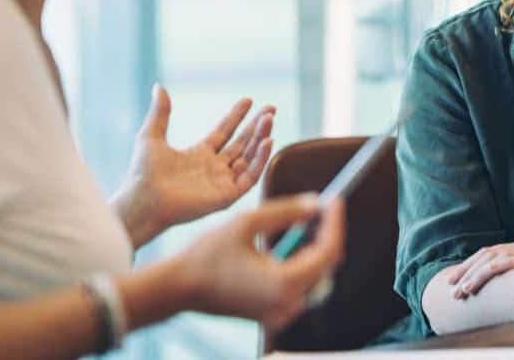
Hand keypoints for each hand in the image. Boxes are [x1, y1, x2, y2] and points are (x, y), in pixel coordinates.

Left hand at [112, 84, 274, 247]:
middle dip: (257, 126)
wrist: (141, 201)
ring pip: (249, 158)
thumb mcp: (151, 136)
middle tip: (271, 108)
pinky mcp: (226, 196)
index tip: (248, 100)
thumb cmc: (143, 174)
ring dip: (261, 138)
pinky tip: (266, 141)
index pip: (224, 132)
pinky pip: (249, 177)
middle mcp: (213, 169)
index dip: (236, 116)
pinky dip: (260, 160)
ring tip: (269, 119)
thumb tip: (158, 86)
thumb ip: (160, 112)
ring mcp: (221, 183)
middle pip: (242, 144)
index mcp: (199, 155)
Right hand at [177, 194, 345, 329]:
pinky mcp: (272, 313)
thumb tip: (316, 203)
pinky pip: (301, 287)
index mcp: (282, 283)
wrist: (178, 289)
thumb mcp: (247, 222)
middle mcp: (286, 304)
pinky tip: (296, 241)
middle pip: (326, 266)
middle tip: (324, 206)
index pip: (327, 251)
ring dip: (317, 248)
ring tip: (311, 220)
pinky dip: (304, 263)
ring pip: (316, 277)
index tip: (334, 200)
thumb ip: (286, 211)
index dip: (335, 222)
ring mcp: (280, 312)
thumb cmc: (206, 256)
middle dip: (328, 233)